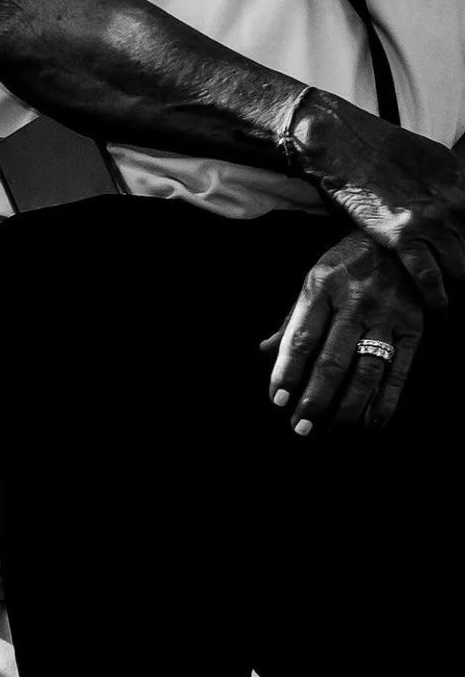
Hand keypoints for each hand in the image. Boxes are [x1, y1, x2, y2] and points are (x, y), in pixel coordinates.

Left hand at [264, 227, 424, 435]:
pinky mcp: (413, 328)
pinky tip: (370, 424)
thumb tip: (264, 351)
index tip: (278, 400)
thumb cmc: (345, 267)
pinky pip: (399, 372)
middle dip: (315, 399)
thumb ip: (292, 319)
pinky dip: (384, 403)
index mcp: (322, 287)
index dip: (288, 372)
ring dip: (348, 408)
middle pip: (333, 360)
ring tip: (332, 433)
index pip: (302, 337)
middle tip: (301, 428)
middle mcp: (356, 302)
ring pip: (366, 371)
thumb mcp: (313, 281)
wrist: (397, 243)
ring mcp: (387, 316)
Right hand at [296, 99, 464, 301]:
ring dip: (459, 287)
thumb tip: (455, 206)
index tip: (464, 260)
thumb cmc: (377, 149)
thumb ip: (449, 186)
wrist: (341, 143)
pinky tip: (440, 310)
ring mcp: (431, 221)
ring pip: (461, 267)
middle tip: (462, 287)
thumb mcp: (430, 160)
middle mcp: (454, 204)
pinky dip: (438, 298)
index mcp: (461, 184)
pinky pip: (429, 277)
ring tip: (455, 304)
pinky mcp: (403, 236)